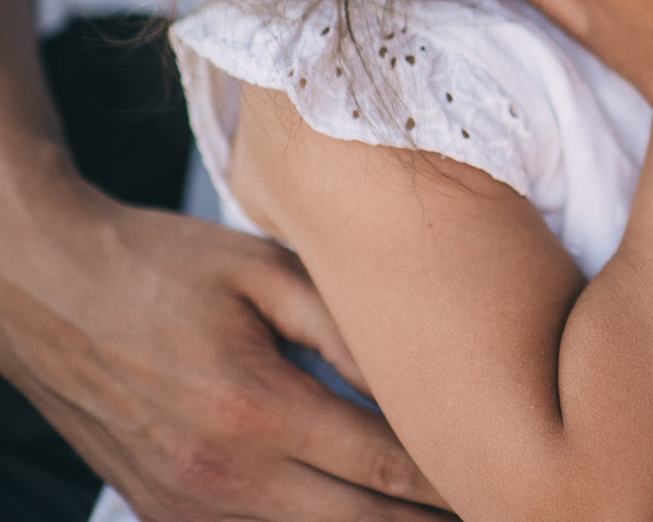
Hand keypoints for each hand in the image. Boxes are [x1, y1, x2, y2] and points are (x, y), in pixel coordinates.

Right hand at [0, 189, 446, 520]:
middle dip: (428, 518)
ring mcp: (186, 505)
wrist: (45, 285)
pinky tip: (357, 510)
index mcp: (256, 407)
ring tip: (433, 510)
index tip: (500, 472)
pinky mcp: (162, 513)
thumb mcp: (266, 270)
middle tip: (489, 502)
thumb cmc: (162, 263)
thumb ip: (347, 326)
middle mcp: (221, 473)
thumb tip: (421, 372)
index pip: (386, 464)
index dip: (452, 477)